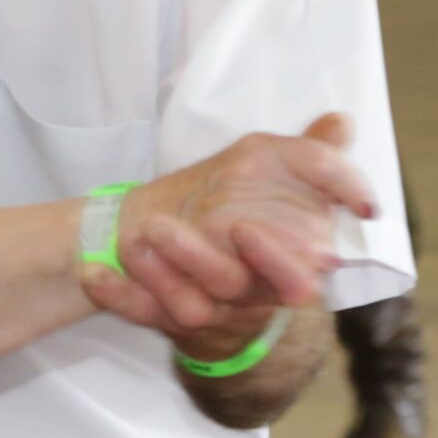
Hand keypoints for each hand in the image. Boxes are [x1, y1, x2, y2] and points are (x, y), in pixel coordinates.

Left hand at [81, 113, 370, 343]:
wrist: (215, 257)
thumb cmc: (258, 213)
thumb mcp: (286, 176)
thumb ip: (316, 158)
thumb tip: (342, 122)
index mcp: (289, 271)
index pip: (292, 281)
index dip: (272, 261)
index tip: (245, 229)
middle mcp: (249, 297)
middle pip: (229, 289)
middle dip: (199, 261)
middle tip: (162, 225)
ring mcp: (207, 309)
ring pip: (185, 305)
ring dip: (158, 272)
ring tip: (133, 235)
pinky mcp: (165, 315)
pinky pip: (141, 313)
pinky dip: (119, 297)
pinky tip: (96, 275)